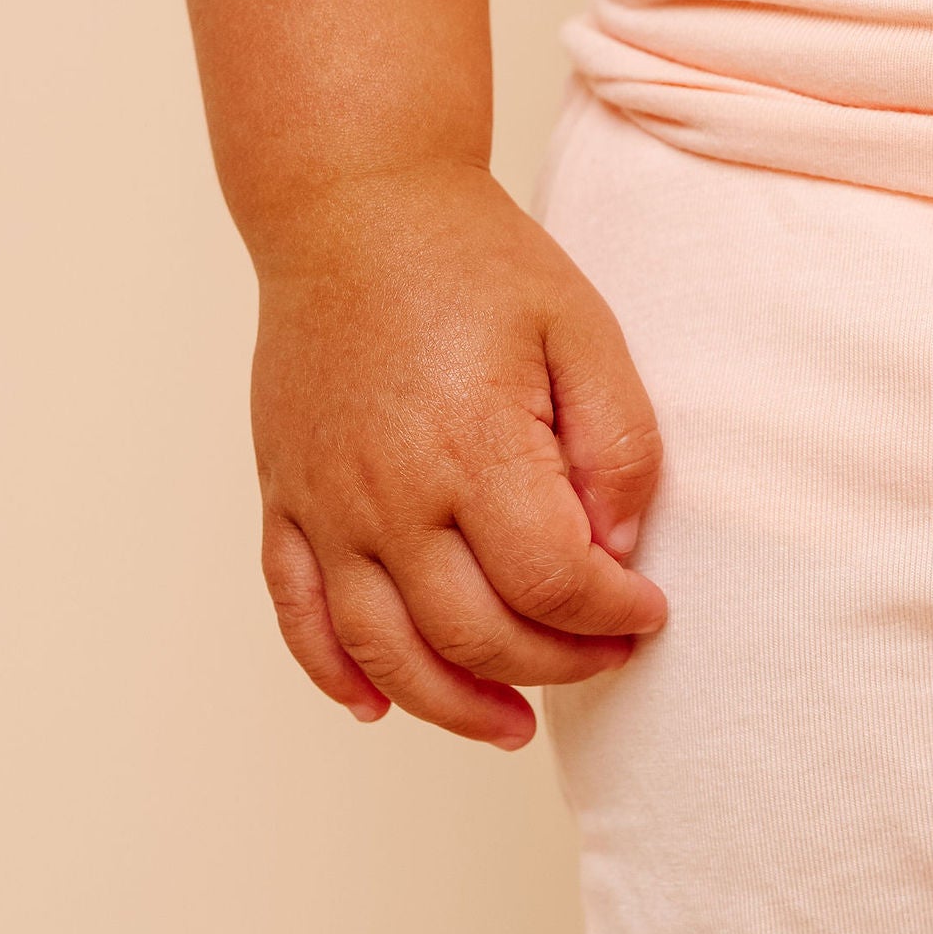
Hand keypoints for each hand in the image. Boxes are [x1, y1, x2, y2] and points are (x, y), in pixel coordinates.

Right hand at [250, 163, 665, 747]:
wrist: (353, 208)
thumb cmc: (474, 261)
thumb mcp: (583, 328)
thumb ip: (616, 443)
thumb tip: (619, 546)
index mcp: (472, 445)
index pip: (552, 582)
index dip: (613, 616)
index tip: (648, 609)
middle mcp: (389, 491)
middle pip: (474, 634)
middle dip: (555, 665)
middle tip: (603, 653)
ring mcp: (326, 502)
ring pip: (385, 651)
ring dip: (452, 705)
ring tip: (512, 725)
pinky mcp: (284, 498)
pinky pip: (297, 614)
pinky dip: (336, 673)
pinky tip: (378, 706)